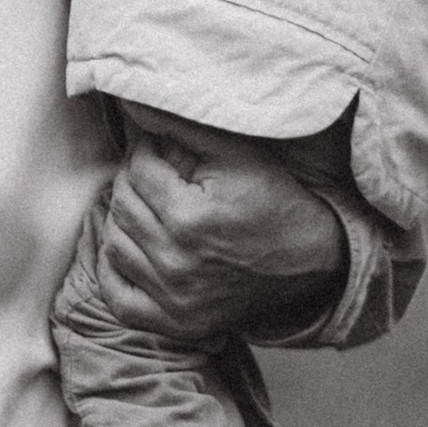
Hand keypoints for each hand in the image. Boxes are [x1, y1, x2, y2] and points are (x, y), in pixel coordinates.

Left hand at [99, 118, 345, 345]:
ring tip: (147, 205)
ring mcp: (174, 299)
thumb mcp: (238, 154)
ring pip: (114, 246)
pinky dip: (114, 273)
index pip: (138, 170)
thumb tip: (130, 102)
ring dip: (122, 219)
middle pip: (121, 205)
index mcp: (189, 219)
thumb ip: (182, 126)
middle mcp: (176, 263)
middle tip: (153, 171)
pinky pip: (119, 299)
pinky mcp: (177, 323)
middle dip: (132, 180)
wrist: (314, 261)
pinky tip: (130, 249)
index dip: (145, 149)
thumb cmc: (277, 202)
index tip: (158, 146)